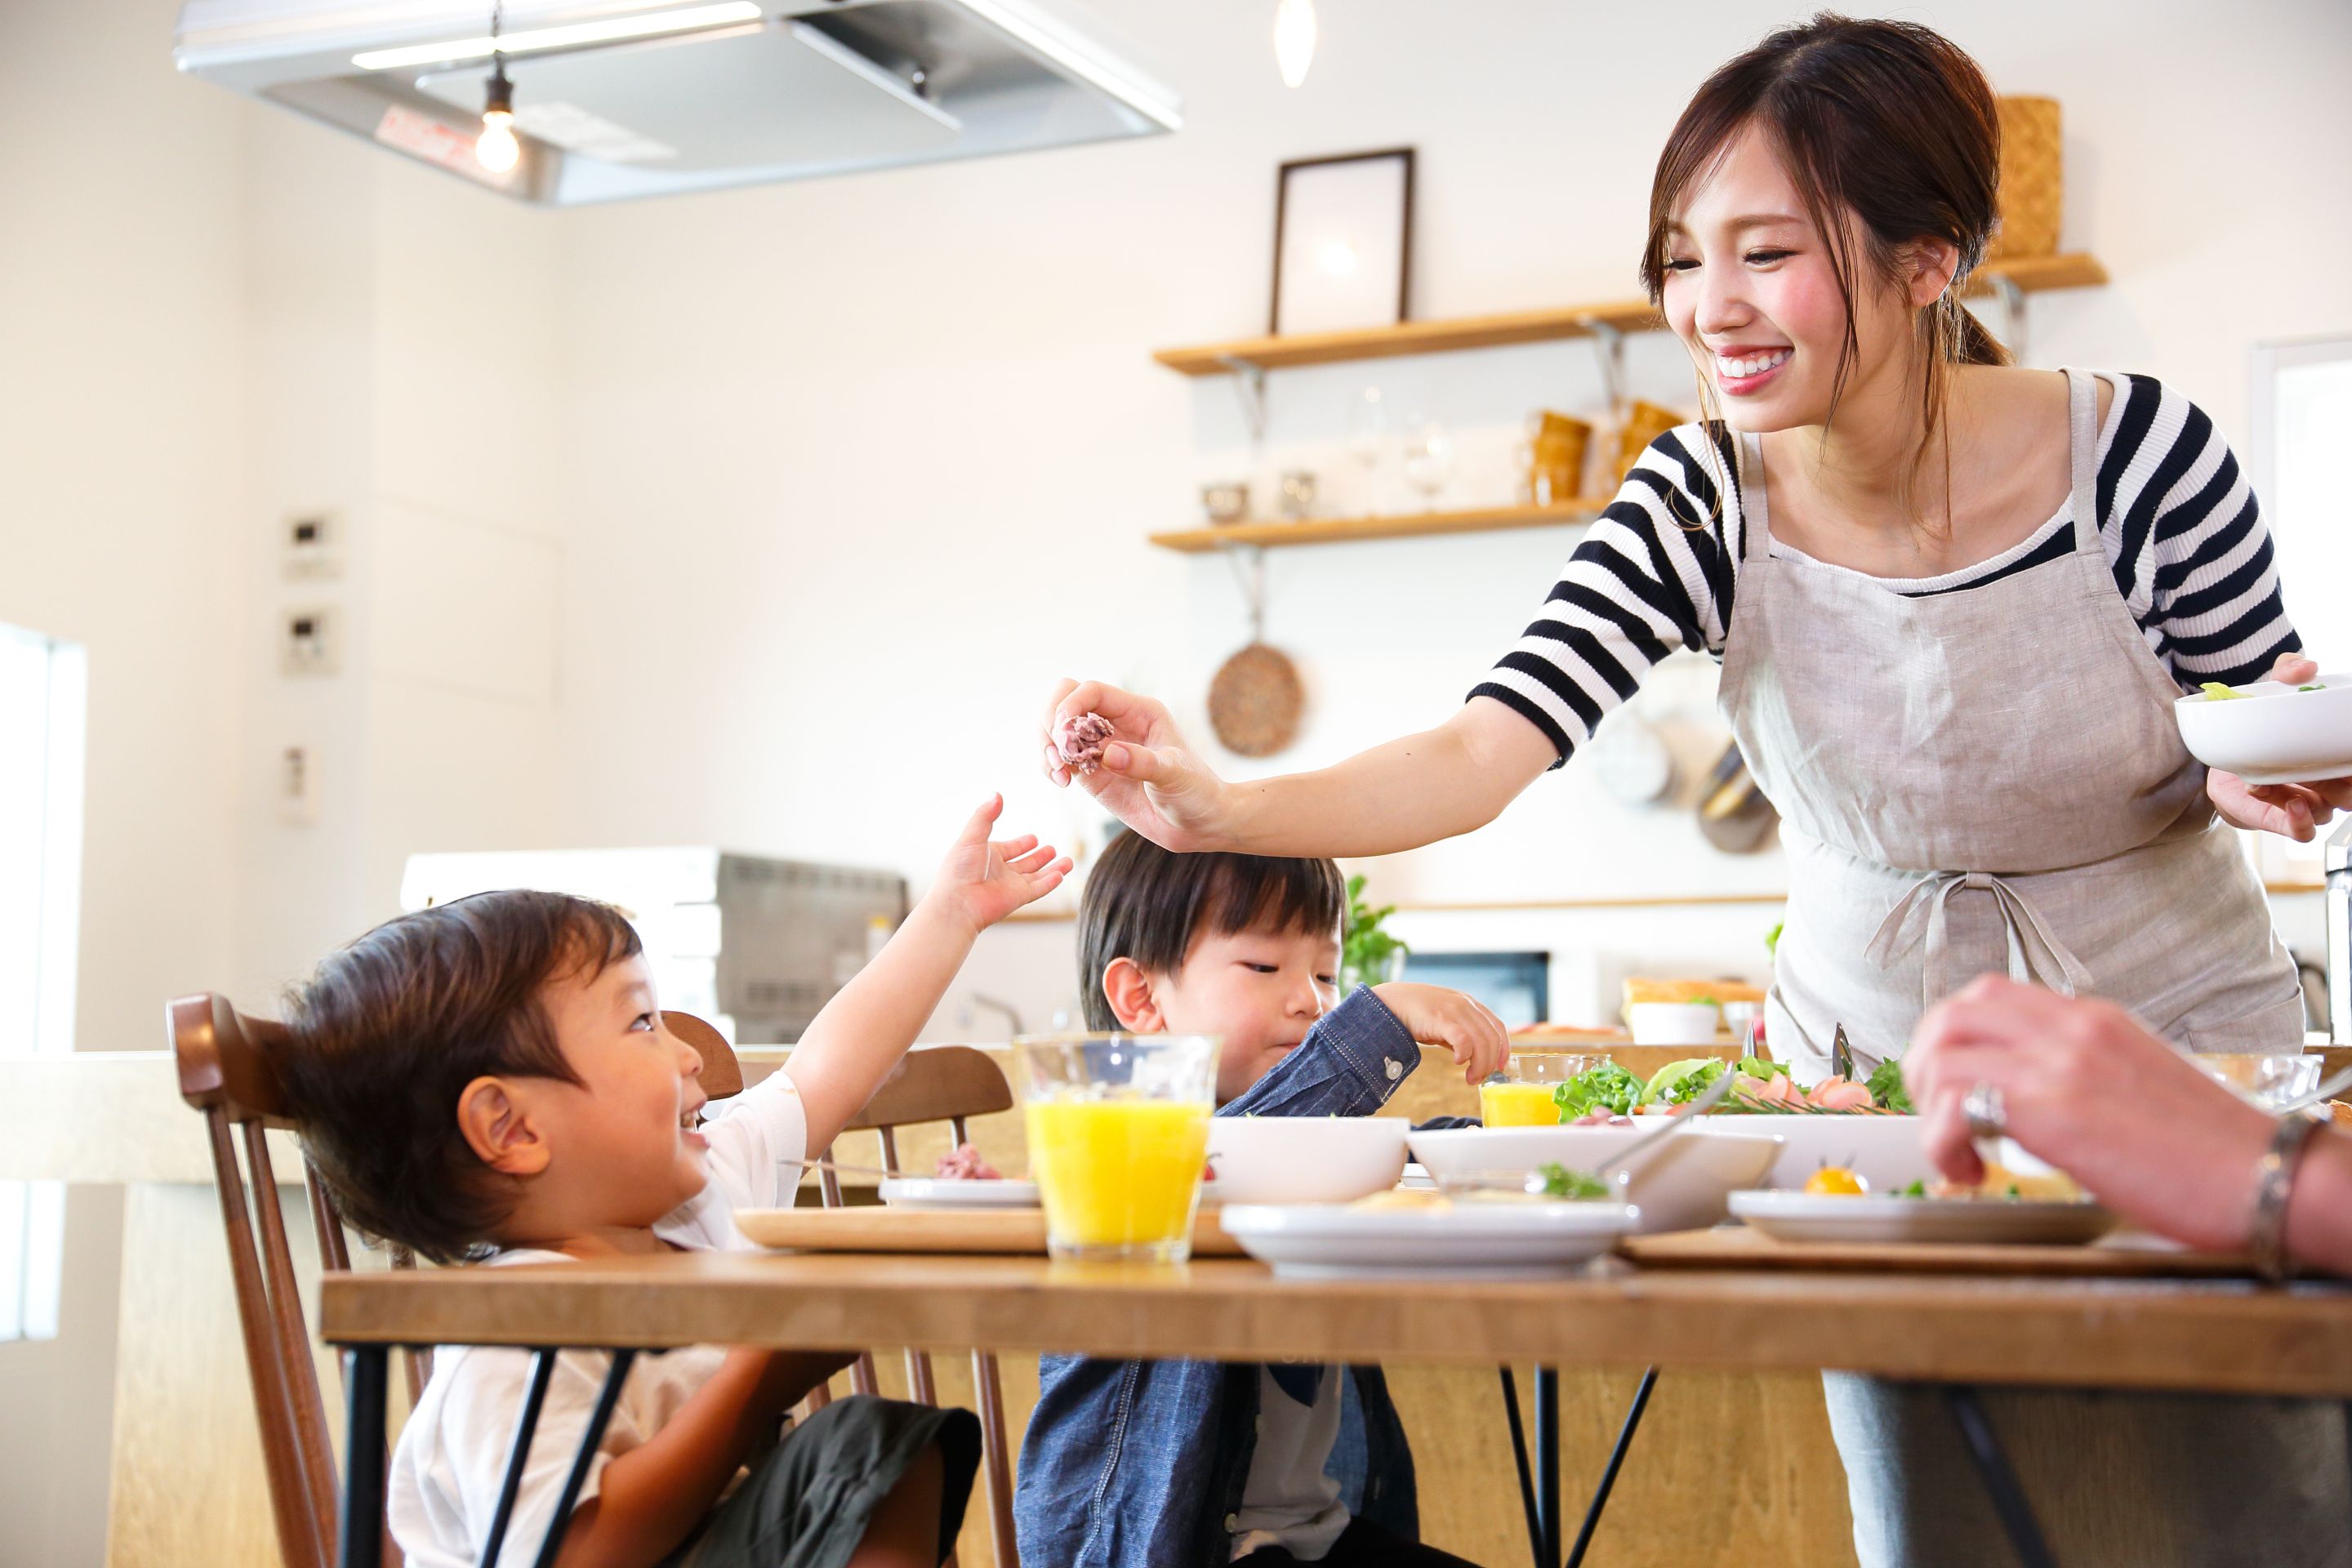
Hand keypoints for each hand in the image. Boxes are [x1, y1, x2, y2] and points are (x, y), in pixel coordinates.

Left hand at [924, 794, 1072, 937]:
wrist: (958, 902)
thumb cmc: (958, 870)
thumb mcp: (972, 835)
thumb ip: (985, 815)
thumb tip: (996, 794)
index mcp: (987, 856)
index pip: (1009, 848)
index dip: (1021, 844)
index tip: (1033, 838)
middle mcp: (1000, 871)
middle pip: (1025, 863)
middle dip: (1039, 857)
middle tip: (1051, 849)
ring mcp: (1010, 885)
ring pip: (1037, 876)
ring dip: (1052, 869)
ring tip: (1068, 862)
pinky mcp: (1019, 898)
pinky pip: (1039, 889)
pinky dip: (1051, 882)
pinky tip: (1062, 874)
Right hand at [1040, 679, 1231, 851]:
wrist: (1199, 825)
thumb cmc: (1196, 793)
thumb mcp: (1176, 775)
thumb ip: (1143, 763)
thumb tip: (1109, 754)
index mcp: (1139, 712)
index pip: (1092, 691)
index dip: (1071, 704)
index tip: (1064, 732)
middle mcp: (1115, 724)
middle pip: (1065, 700)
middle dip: (1052, 722)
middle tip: (1059, 754)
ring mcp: (1100, 747)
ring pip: (1057, 729)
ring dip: (1048, 746)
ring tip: (1061, 773)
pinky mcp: (1092, 773)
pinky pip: (1060, 759)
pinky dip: (1051, 766)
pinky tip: (1062, 782)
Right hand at [1370, 982, 1511, 1085]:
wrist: (1389, 1002)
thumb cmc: (1416, 1014)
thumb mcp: (1445, 1020)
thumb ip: (1460, 1033)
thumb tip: (1472, 1057)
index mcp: (1470, 1004)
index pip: (1498, 1027)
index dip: (1503, 1049)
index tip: (1500, 1067)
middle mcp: (1466, 1005)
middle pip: (1492, 1038)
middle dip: (1489, 1063)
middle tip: (1478, 1078)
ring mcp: (1454, 1009)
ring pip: (1481, 1042)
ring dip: (1479, 1064)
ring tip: (1470, 1078)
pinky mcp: (1441, 1018)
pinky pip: (1463, 1039)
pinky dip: (1465, 1054)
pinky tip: (1458, 1062)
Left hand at [1905, 976, 2271, 1250]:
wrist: (2268, 1176)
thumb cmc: (2213, 1149)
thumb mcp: (2138, 1085)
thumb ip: (2083, 1076)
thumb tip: (2031, 1101)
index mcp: (2094, 1021)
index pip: (1992, 996)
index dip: (1955, 1038)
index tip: (1957, 1084)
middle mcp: (2072, 1030)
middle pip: (1953, 1013)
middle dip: (1926, 1065)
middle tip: (1941, 1115)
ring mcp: (2059, 1064)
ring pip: (1941, 1053)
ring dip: (1928, 1105)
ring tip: (1954, 1150)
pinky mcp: (2053, 1110)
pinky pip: (1954, 1106)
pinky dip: (1942, 1142)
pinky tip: (1972, 1172)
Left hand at [2206, 652, 2351, 841]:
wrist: (2221, 752)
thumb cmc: (2260, 722)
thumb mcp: (2273, 690)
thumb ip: (2287, 671)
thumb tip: (2308, 666)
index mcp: (2334, 754)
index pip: (2351, 761)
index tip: (2348, 751)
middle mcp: (2328, 781)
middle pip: (2351, 793)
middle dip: (2346, 782)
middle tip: (2334, 768)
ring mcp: (2308, 802)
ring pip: (2328, 809)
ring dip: (2315, 796)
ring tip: (2293, 781)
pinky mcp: (2282, 819)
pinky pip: (2303, 832)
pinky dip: (2303, 821)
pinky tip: (2295, 802)